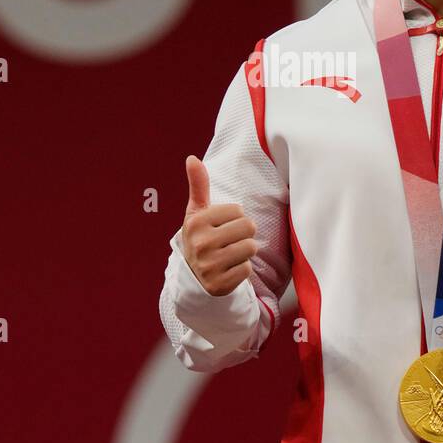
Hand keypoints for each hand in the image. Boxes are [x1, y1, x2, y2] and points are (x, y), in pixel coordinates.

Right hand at [180, 155, 258, 296]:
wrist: (193, 278)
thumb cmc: (201, 238)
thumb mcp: (196, 212)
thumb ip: (198, 185)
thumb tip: (192, 158)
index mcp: (196, 222)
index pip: (238, 210)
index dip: (235, 218)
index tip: (222, 227)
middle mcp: (201, 243)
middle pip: (248, 227)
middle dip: (244, 234)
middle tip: (229, 242)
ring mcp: (209, 266)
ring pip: (250, 248)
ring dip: (245, 252)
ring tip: (231, 255)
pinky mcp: (219, 284)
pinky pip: (247, 269)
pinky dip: (242, 270)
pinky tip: (229, 270)